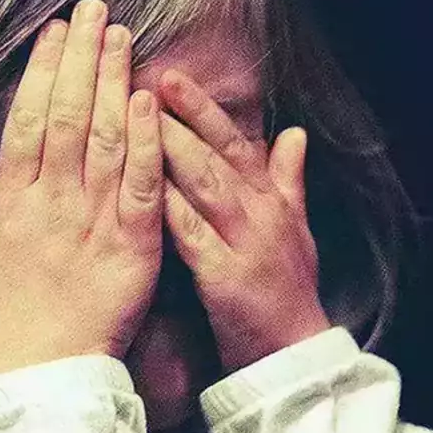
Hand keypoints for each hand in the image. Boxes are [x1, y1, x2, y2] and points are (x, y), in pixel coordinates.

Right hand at [0, 0, 165, 379]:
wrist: (40, 384)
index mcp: (7, 204)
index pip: (26, 121)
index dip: (41, 71)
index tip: (54, 30)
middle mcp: (50, 204)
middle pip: (68, 116)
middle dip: (82, 57)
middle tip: (97, 8)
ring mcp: (92, 222)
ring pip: (106, 139)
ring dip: (115, 81)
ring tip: (124, 35)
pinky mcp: (133, 246)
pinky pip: (142, 184)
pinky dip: (146, 141)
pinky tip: (149, 99)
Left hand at [156, 70, 329, 371]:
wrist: (294, 358)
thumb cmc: (288, 295)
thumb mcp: (295, 231)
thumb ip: (288, 180)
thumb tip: (295, 132)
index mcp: (271, 200)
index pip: (234, 142)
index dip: (202, 108)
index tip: (170, 75)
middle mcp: (260, 213)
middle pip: (217, 153)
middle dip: (181, 114)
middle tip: (143, 76)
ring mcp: (245, 243)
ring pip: (205, 184)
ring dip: (171, 147)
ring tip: (136, 115)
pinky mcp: (227, 277)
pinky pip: (192, 234)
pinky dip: (167, 207)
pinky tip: (138, 186)